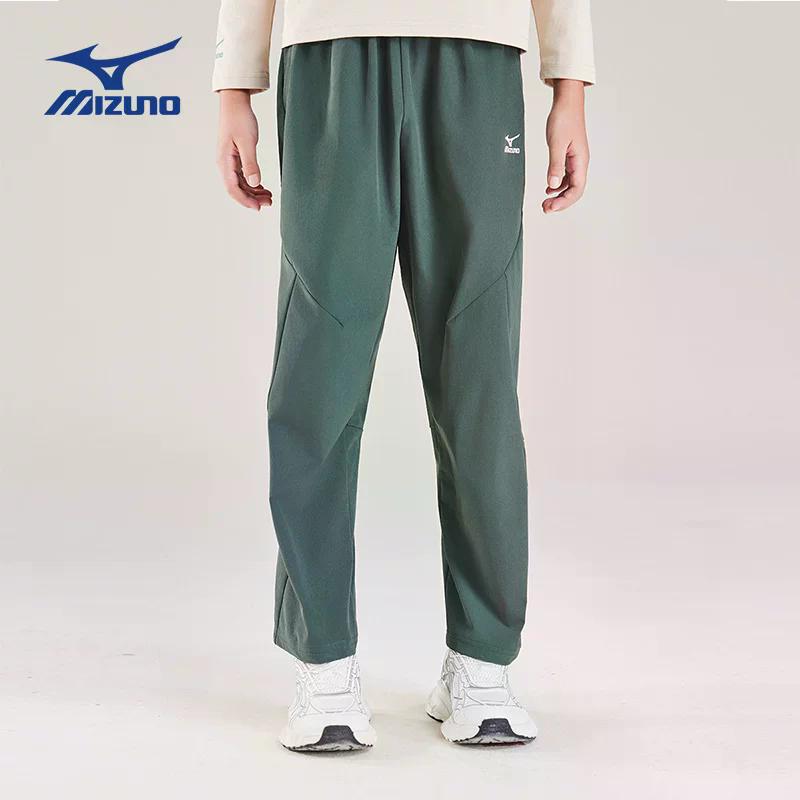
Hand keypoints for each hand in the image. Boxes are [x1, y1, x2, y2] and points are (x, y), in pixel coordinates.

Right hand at [217, 89, 272, 210]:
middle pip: (237, 189)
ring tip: (269, 196)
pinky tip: (263, 186)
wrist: (235, 102)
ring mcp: (230, 161)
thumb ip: (250, 164)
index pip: (232, 189)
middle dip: (252, 198)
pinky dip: (253, 183)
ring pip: (241, 184)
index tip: (258, 207)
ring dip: (254, 192)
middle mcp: (225, 163)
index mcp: (224, 161)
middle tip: (269, 203)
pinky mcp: (235, 157)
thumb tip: (253, 183)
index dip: (245, 200)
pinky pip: (243, 176)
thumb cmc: (239, 118)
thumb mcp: (247, 142)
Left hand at [543, 79, 588, 213]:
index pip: (576, 189)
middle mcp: (580, 163)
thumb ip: (555, 165)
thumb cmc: (563, 119)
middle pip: (575, 190)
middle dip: (561, 202)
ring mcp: (575, 160)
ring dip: (559, 195)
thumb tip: (553, 185)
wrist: (567, 102)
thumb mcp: (556, 143)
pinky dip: (558, 185)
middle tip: (545, 208)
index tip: (550, 207)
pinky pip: (567, 176)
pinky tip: (548, 189)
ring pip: (570, 185)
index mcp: (580, 161)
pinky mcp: (569, 156)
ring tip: (545, 202)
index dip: (564, 201)